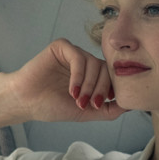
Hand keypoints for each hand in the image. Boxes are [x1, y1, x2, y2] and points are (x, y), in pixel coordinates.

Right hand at [6, 39, 127, 122]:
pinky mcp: (62, 47)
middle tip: (89, 104)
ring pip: (94, 63)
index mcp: (92, 74)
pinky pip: (78, 57)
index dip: (109, 90)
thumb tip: (131, 105)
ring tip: (78, 100)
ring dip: (89, 85)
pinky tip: (72, 90)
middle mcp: (85, 61)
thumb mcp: (86, 112)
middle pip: (105, 69)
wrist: (27, 102)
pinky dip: (78, 75)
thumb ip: (109, 110)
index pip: (111, 76)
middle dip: (99, 89)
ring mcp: (73, 53)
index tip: (98, 105)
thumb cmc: (52, 106)